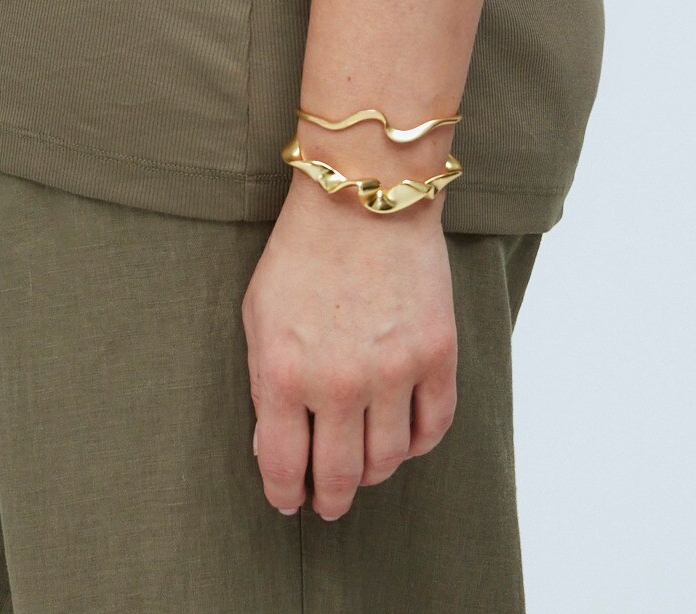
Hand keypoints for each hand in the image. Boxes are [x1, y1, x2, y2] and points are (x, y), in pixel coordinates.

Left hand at [241, 171, 458, 518]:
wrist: (365, 192)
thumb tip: (273, 452)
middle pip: (338, 477)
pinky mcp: (437, 354)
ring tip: (363, 466)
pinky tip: (402, 435)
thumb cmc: (303, 250)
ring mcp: (393, 370)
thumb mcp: (258, 314)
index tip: (290, 501)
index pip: (283, 468)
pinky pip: (434, 427)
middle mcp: (338, 382)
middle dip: (329, 498)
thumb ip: (263, 386)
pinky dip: (418, 442)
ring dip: (372, 472)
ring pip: (388, 461)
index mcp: (283, 372)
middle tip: (328, 501)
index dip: (285, 495)